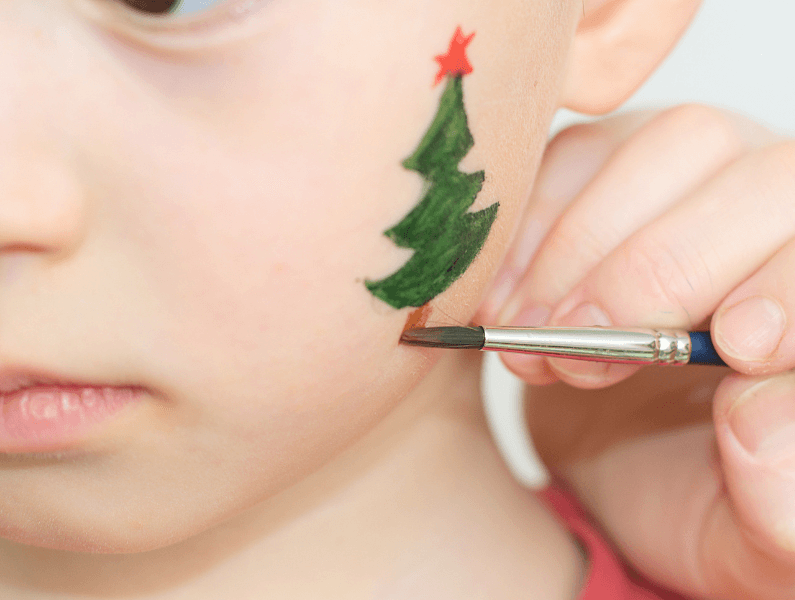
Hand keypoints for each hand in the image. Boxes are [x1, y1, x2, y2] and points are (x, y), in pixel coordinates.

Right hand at [474, 104, 794, 598]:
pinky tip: (508, 300)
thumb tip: (762, 415)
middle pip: (766, 180)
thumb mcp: (747, 541)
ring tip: (534, 337)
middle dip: (658, 272)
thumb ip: (783, 503)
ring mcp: (709, 179)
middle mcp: (786, 221)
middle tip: (582, 354)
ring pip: (680, 144)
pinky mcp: (623, 166)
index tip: (732, 348)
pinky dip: (533, 224)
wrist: (612, 455)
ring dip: (585, 246)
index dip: (792, 287)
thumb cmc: (690, 491)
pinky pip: (584, 151)